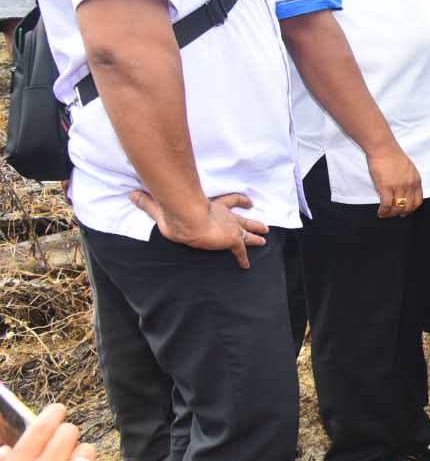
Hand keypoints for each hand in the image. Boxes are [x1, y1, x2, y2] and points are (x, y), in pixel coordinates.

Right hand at [129, 191, 266, 269]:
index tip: (250, 201)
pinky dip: (243, 258)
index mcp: (213, 207)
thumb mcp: (163, 208)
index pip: (230, 201)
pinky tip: (245, 266)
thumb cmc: (177, 213)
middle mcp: (225, 216)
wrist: (189, 219)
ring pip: (248, 233)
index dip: (240, 201)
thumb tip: (131, 194)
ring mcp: (230, 228)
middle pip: (244, 219)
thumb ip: (149, 203)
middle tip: (265, 226)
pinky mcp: (231, 240)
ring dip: (256, 237)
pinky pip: (240, 251)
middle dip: (254, 223)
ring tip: (264, 241)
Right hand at [367, 144, 422, 217]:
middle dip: (401, 213)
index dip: (411, 209)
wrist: (383, 148)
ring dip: (391, 214)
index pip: (418, 201)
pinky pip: (387, 205)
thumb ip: (410, 180)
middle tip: (394, 214)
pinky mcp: (386, 187)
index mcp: (416, 180)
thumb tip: (406, 192)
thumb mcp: (409, 169)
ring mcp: (398, 187)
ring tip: (385, 214)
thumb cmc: (393, 156)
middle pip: (409, 207)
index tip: (406, 211)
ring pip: (398, 208)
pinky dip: (383, 212)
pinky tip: (380, 213)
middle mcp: (409, 185)